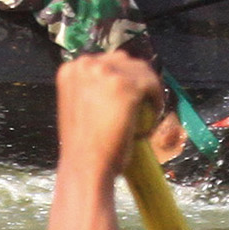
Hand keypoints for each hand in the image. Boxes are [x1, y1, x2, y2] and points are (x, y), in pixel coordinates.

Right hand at [54, 49, 166, 180]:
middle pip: (125, 62)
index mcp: (71, 70)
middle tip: (143, 105)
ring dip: (149, 90)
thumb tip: (113, 85)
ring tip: (148, 114)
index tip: (130, 97)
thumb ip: (91, 91)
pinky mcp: (125, 85)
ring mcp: (105, 72)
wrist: (84, 167)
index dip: (123, 78)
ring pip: (142, 71)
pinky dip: (157, 100)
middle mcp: (85, 65)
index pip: (107, 62)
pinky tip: (153, 117)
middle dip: (137, 81)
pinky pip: (152, 85)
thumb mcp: (79, 109)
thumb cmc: (82, 148)